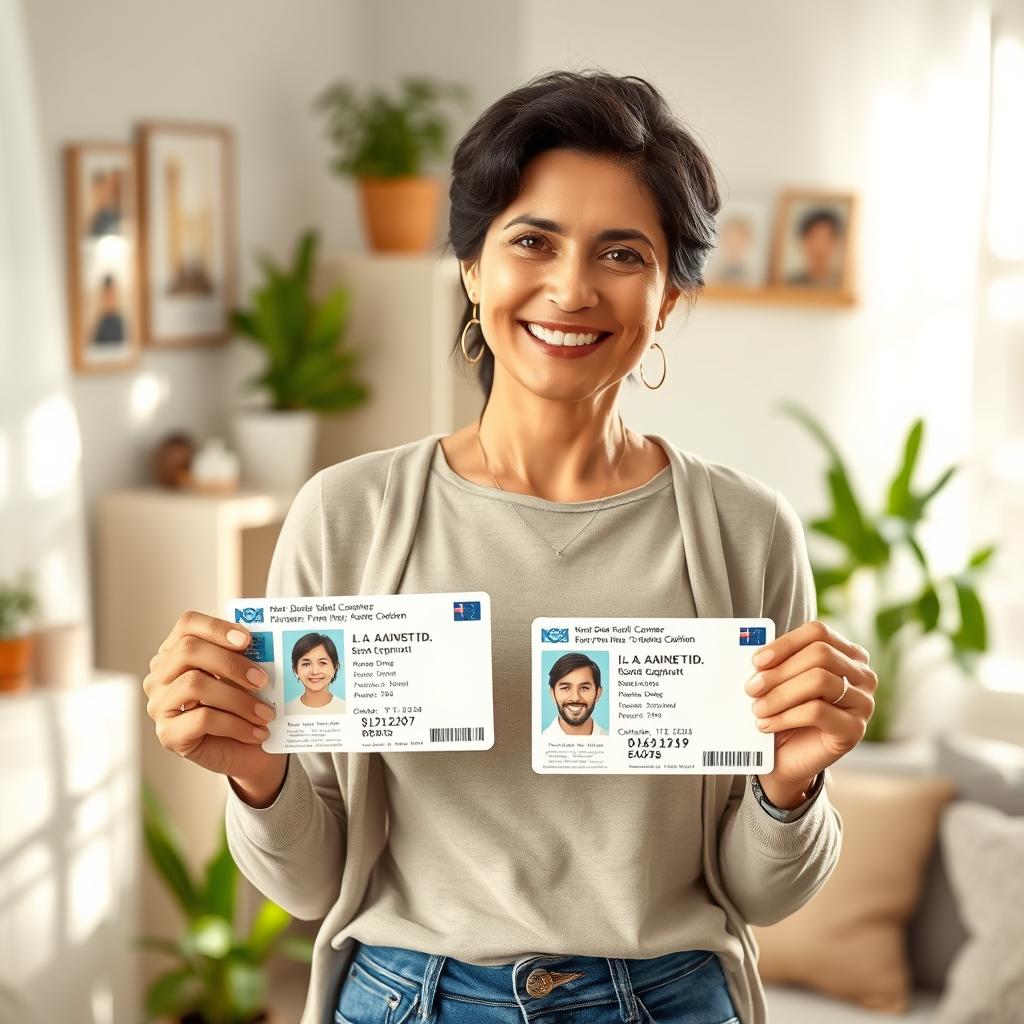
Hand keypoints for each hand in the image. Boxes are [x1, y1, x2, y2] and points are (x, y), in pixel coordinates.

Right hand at [143, 611, 286, 802]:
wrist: (247, 750)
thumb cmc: (244, 705)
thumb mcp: (246, 676)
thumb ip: (246, 657)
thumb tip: (262, 645)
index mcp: (177, 652)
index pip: (187, 624)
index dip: (217, 627)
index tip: (248, 640)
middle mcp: (160, 675)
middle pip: (188, 650)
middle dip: (231, 663)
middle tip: (263, 679)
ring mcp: (159, 705)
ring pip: (194, 685)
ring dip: (239, 699)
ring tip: (266, 713)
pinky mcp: (167, 734)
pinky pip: (201, 719)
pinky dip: (236, 725)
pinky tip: (256, 733)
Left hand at [744, 619, 876, 806]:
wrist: (787, 757)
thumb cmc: (784, 711)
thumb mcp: (780, 681)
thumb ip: (776, 663)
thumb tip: (758, 656)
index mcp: (847, 654)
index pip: (818, 632)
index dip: (785, 643)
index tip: (757, 661)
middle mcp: (862, 675)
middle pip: (820, 654)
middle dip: (779, 671)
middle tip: (751, 688)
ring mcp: (863, 703)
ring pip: (819, 680)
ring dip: (780, 694)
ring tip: (757, 708)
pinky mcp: (855, 730)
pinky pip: (817, 712)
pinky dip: (785, 716)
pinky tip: (766, 724)